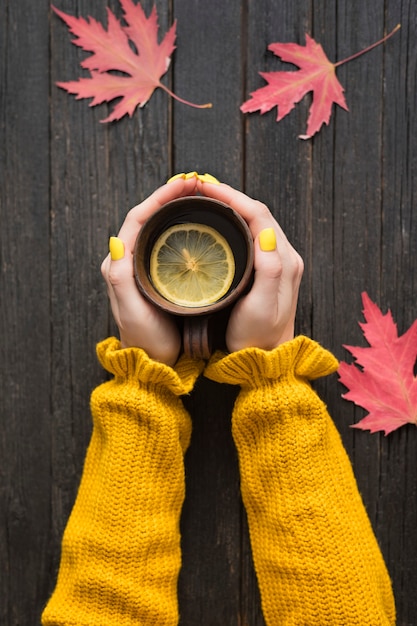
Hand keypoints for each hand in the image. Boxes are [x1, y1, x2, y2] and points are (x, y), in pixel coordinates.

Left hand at [101, 177, 197, 365]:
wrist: (153, 363)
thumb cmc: (145, 339)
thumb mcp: (132, 311)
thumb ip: (121, 277)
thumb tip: (117, 239)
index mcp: (118, 263)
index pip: (137, 218)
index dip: (160, 198)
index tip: (184, 185)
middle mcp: (127, 261)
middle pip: (147, 217)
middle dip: (169, 196)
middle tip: (196, 183)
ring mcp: (141, 267)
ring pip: (157, 227)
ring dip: (175, 207)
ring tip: (198, 195)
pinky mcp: (154, 275)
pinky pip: (165, 241)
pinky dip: (180, 225)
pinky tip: (197, 222)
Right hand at [197, 180, 303, 351]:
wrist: (266, 359)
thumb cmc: (258, 337)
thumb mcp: (262, 306)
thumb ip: (269, 269)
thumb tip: (266, 232)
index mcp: (284, 261)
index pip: (259, 215)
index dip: (232, 196)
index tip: (205, 187)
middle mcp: (284, 257)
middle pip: (258, 213)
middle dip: (230, 195)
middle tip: (200, 187)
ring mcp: (278, 263)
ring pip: (255, 222)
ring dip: (232, 206)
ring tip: (206, 198)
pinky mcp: (268, 270)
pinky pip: (252, 235)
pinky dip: (234, 221)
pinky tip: (218, 222)